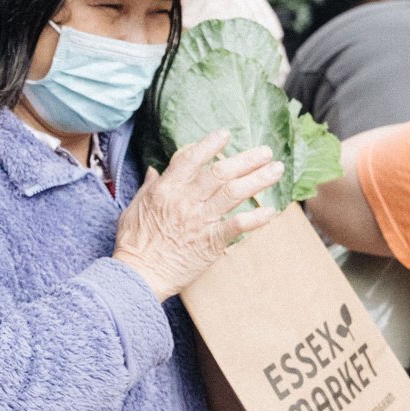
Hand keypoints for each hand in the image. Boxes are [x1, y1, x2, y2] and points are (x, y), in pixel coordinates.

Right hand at [113, 128, 283, 301]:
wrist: (140, 276)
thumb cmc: (133, 243)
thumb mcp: (134, 208)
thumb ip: (149, 187)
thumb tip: (155, 171)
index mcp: (166, 190)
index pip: (191, 159)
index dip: (209, 144)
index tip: (226, 134)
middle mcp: (185, 201)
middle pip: (220, 173)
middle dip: (246, 159)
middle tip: (265, 151)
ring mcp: (199, 221)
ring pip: (233, 193)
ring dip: (257, 180)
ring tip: (276, 170)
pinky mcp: (210, 243)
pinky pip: (237, 226)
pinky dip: (255, 218)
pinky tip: (271, 211)